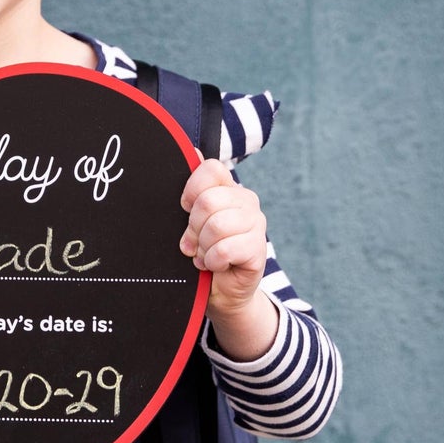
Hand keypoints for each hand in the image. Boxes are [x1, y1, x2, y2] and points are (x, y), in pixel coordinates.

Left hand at [179, 156, 267, 318]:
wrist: (218, 292)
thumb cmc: (202, 253)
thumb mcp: (190, 221)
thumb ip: (192, 190)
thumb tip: (192, 150)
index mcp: (228, 188)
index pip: (210, 169)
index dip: (191, 191)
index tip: (185, 211)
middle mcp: (246, 200)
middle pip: (208, 201)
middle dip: (193, 228)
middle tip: (194, 243)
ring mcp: (256, 223)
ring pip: (217, 226)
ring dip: (203, 247)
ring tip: (205, 255)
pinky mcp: (258, 249)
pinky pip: (226, 249)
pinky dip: (213, 261)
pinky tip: (216, 265)